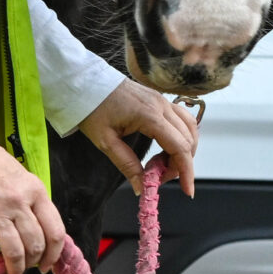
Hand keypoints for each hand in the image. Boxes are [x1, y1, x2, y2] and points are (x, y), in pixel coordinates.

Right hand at [0, 143, 67, 273]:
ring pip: (14, 251)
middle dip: (34, 263)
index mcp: (35, 192)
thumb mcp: (24, 179)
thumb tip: (40, 237)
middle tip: (28, 267)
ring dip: (15, 267)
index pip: (55, 232)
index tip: (48, 265)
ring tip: (13, 271)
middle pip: (35, 245)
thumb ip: (34, 205)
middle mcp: (18, 203)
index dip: (54, 255)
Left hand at [77, 78, 199, 197]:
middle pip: (187, 140)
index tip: (187, 191)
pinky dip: (182, 136)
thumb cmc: (91, 109)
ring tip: (160, 164)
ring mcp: (162, 100)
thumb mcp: (104, 141)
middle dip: (179, 165)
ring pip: (189, 129)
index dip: (186, 172)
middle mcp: (161, 105)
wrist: (83, 82)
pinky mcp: (159, 98)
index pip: (180, 147)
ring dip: (183, 150)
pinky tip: (167, 147)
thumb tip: (142, 188)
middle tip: (157, 177)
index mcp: (149, 116)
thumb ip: (127, 165)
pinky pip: (182, 119)